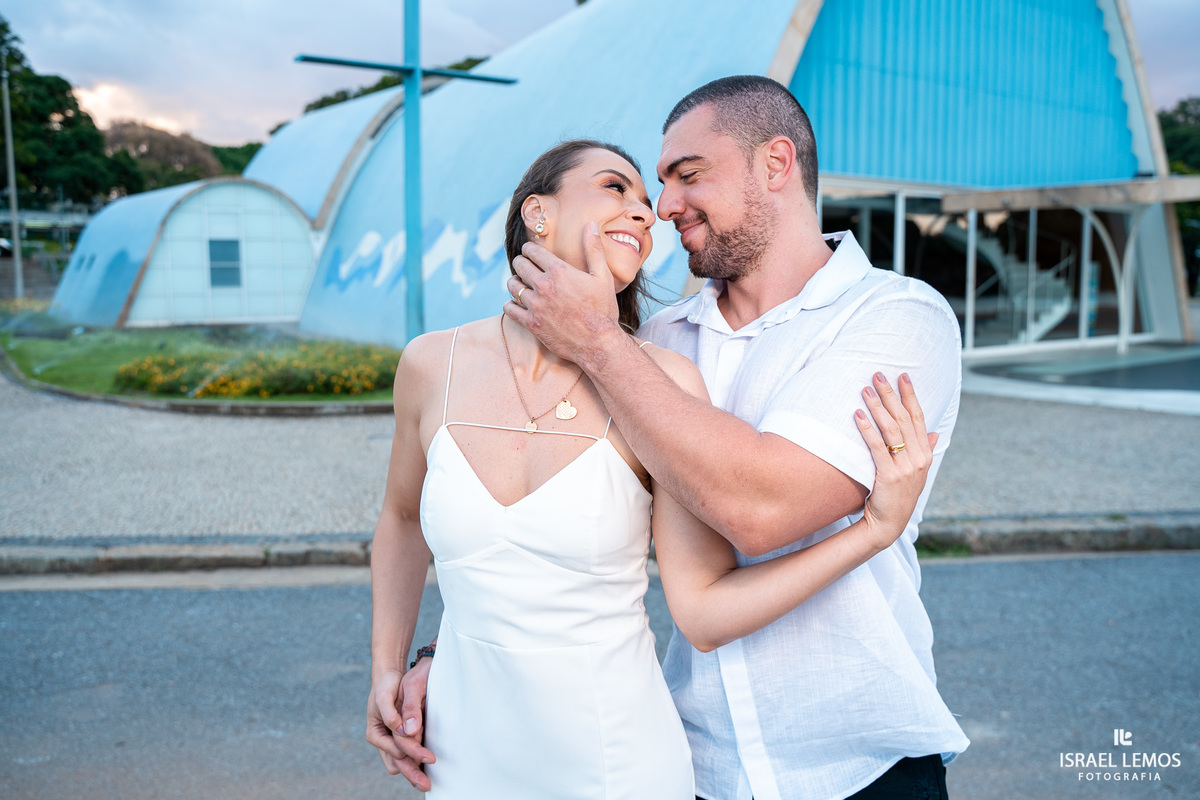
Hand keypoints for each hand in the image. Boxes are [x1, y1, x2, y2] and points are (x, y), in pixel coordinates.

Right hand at [365, 660, 435, 790]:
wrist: (389, 680)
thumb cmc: (386, 686)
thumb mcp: (385, 696)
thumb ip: (391, 713)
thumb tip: (403, 730)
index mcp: (375, 733)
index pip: (396, 748)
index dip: (413, 752)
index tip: (430, 758)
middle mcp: (382, 742)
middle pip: (397, 763)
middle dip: (412, 774)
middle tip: (427, 785)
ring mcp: (390, 743)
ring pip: (401, 764)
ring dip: (414, 771)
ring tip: (428, 781)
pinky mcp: (399, 741)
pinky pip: (406, 757)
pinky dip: (415, 762)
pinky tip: (427, 766)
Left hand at [503, 221, 622, 366]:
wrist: (599, 343)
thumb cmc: (603, 309)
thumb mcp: (602, 276)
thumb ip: (593, 248)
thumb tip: (591, 224)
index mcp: (560, 271)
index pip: (533, 251)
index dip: (529, 249)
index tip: (530, 251)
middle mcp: (544, 286)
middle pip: (519, 266)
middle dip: (521, 263)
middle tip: (523, 266)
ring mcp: (536, 305)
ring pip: (512, 286)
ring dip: (514, 282)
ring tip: (520, 284)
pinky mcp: (531, 323)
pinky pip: (510, 308)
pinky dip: (510, 304)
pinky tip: (515, 304)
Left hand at [853, 372, 938, 551]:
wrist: (888, 524)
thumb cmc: (898, 496)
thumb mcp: (915, 472)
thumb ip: (924, 450)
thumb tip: (933, 432)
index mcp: (925, 454)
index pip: (918, 418)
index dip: (911, 396)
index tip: (903, 376)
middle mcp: (918, 458)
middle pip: (904, 419)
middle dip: (891, 394)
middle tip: (878, 374)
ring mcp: (905, 467)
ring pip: (891, 429)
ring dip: (877, 406)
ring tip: (865, 389)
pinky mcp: (889, 476)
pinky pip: (877, 447)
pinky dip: (867, 429)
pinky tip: (858, 414)